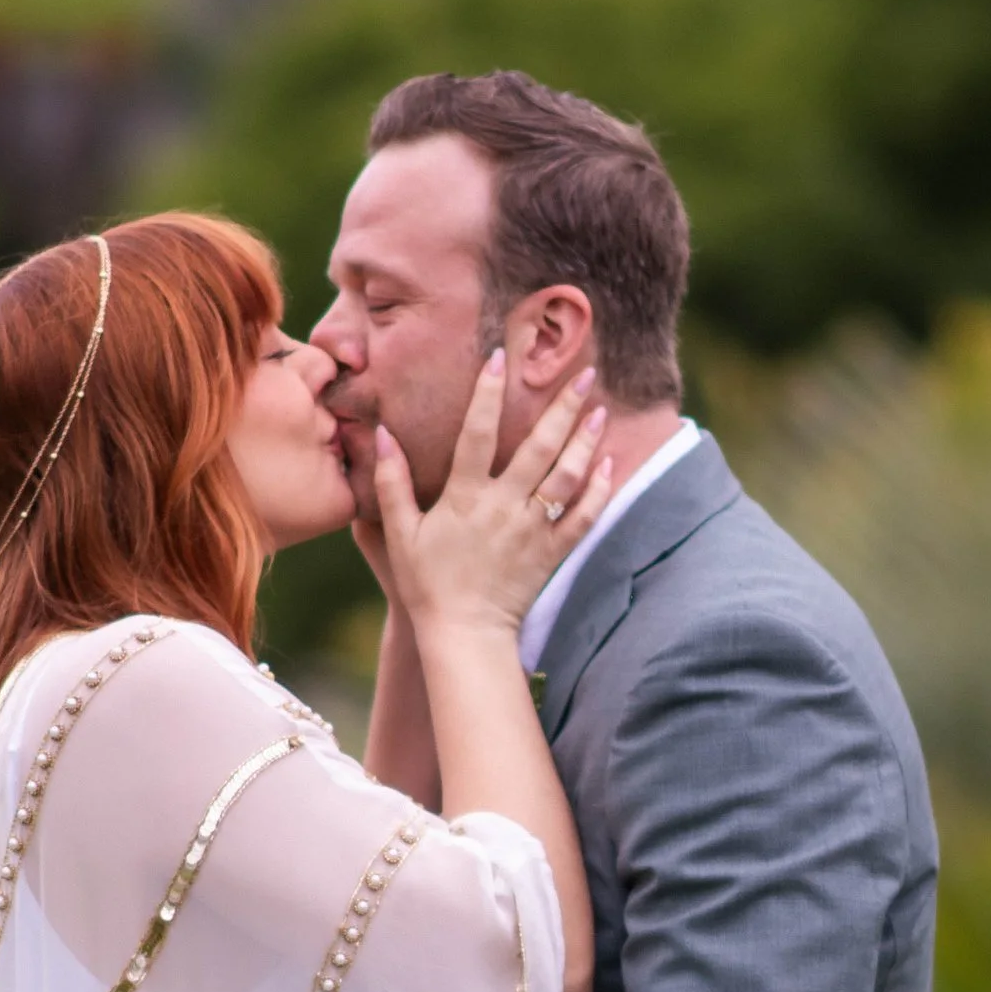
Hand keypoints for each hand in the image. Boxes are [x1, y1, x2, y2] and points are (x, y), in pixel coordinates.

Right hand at [375, 355, 613, 638]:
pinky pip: (581, 518)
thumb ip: (391, 482)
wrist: (464, 634)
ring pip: (566, 478)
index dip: (488, 393)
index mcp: (465, 498)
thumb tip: (382, 434)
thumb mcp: (400, 533)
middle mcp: (503, 508)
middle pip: (538, 448)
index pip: (477, 433)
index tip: (501, 357)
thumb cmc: (427, 584)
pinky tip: (608, 463)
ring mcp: (531, 531)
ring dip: (585, 441)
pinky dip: (598, 490)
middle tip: (584, 372)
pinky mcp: (551, 553)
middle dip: (562, 407)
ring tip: (600, 409)